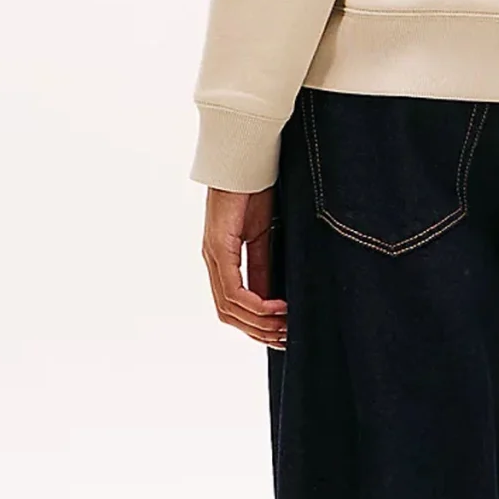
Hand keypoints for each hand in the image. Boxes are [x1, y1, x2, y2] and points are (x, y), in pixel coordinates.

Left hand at [203, 184, 286, 348]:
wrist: (245, 161)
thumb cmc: (254, 191)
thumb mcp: (262, 237)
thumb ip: (262, 267)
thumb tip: (270, 298)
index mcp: (221, 260)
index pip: (232, 306)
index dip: (255, 325)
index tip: (283, 333)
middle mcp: (212, 261)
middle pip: (227, 314)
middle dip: (257, 331)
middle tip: (286, 338)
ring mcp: (212, 255)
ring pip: (228, 307)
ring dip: (258, 322)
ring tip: (285, 326)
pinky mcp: (218, 247)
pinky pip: (232, 289)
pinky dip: (255, 304)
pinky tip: (277, 307)